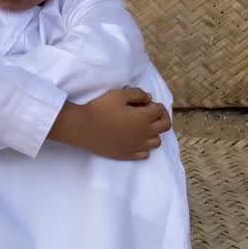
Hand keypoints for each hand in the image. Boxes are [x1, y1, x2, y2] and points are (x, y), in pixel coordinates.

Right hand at [49, 87, 171, 159]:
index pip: (160, 110)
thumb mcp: (118, 94)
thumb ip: (137, 94)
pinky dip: (144, 146)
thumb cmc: (99, 108)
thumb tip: (149, 98)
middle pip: (165, 127)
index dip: (155, 104)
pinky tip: (134, 139)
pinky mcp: (127, 154)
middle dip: (161, 117)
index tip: (145, 102)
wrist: (82, 128)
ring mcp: (137, 146)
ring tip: (142, 127)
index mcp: (143, 118)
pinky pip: (145, 154)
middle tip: (150, 113)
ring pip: (157, 142)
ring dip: (153, 132)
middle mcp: (144, 133)